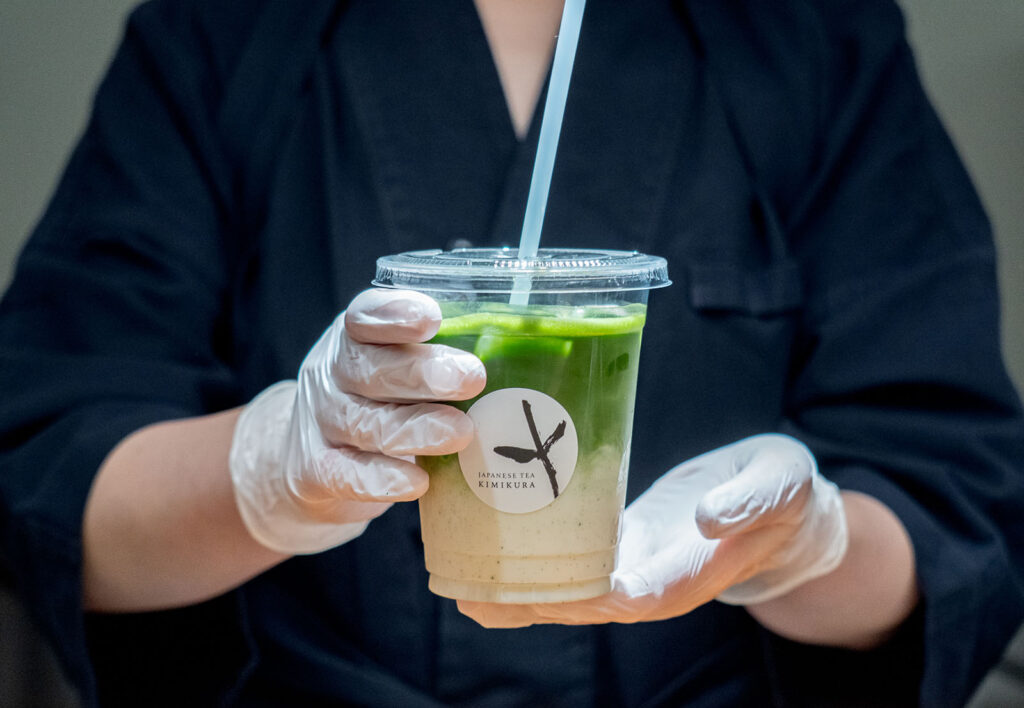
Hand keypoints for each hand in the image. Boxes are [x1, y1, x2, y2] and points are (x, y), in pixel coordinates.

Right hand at [229, 289, 485, 553]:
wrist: (311, 460)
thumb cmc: (382, 402)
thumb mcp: (400, 367)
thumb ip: (447, 354)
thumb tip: (531, 348)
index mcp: (355, 336)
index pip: (366, 316)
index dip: (396, 314)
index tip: (432, 318)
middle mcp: (332, 374)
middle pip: (369, 368)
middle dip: (422, 373)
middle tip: (472, 378)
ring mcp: (321, 423)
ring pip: (366, 424)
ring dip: (417, 428)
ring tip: (462, 432)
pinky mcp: (316, 472)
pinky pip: (348, 475)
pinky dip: (382, 479)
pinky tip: (417, 482)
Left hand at [458, 434, 847, 626]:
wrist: (776, 500)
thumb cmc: (782, 492)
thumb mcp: (779, 485)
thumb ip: (749, 503)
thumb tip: (706, 519)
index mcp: (692, 573)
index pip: (637, 597)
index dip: (591, 598)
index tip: (542, 589)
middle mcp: (654, 582)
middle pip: (587, 603)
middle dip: (532, 603)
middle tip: (472, 593)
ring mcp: (635, 568)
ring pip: (572, 591)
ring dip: (520, 594)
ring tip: (461, 586)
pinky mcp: (621, 545)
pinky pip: (574, 564)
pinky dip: (535, 565)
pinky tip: (492, 555)